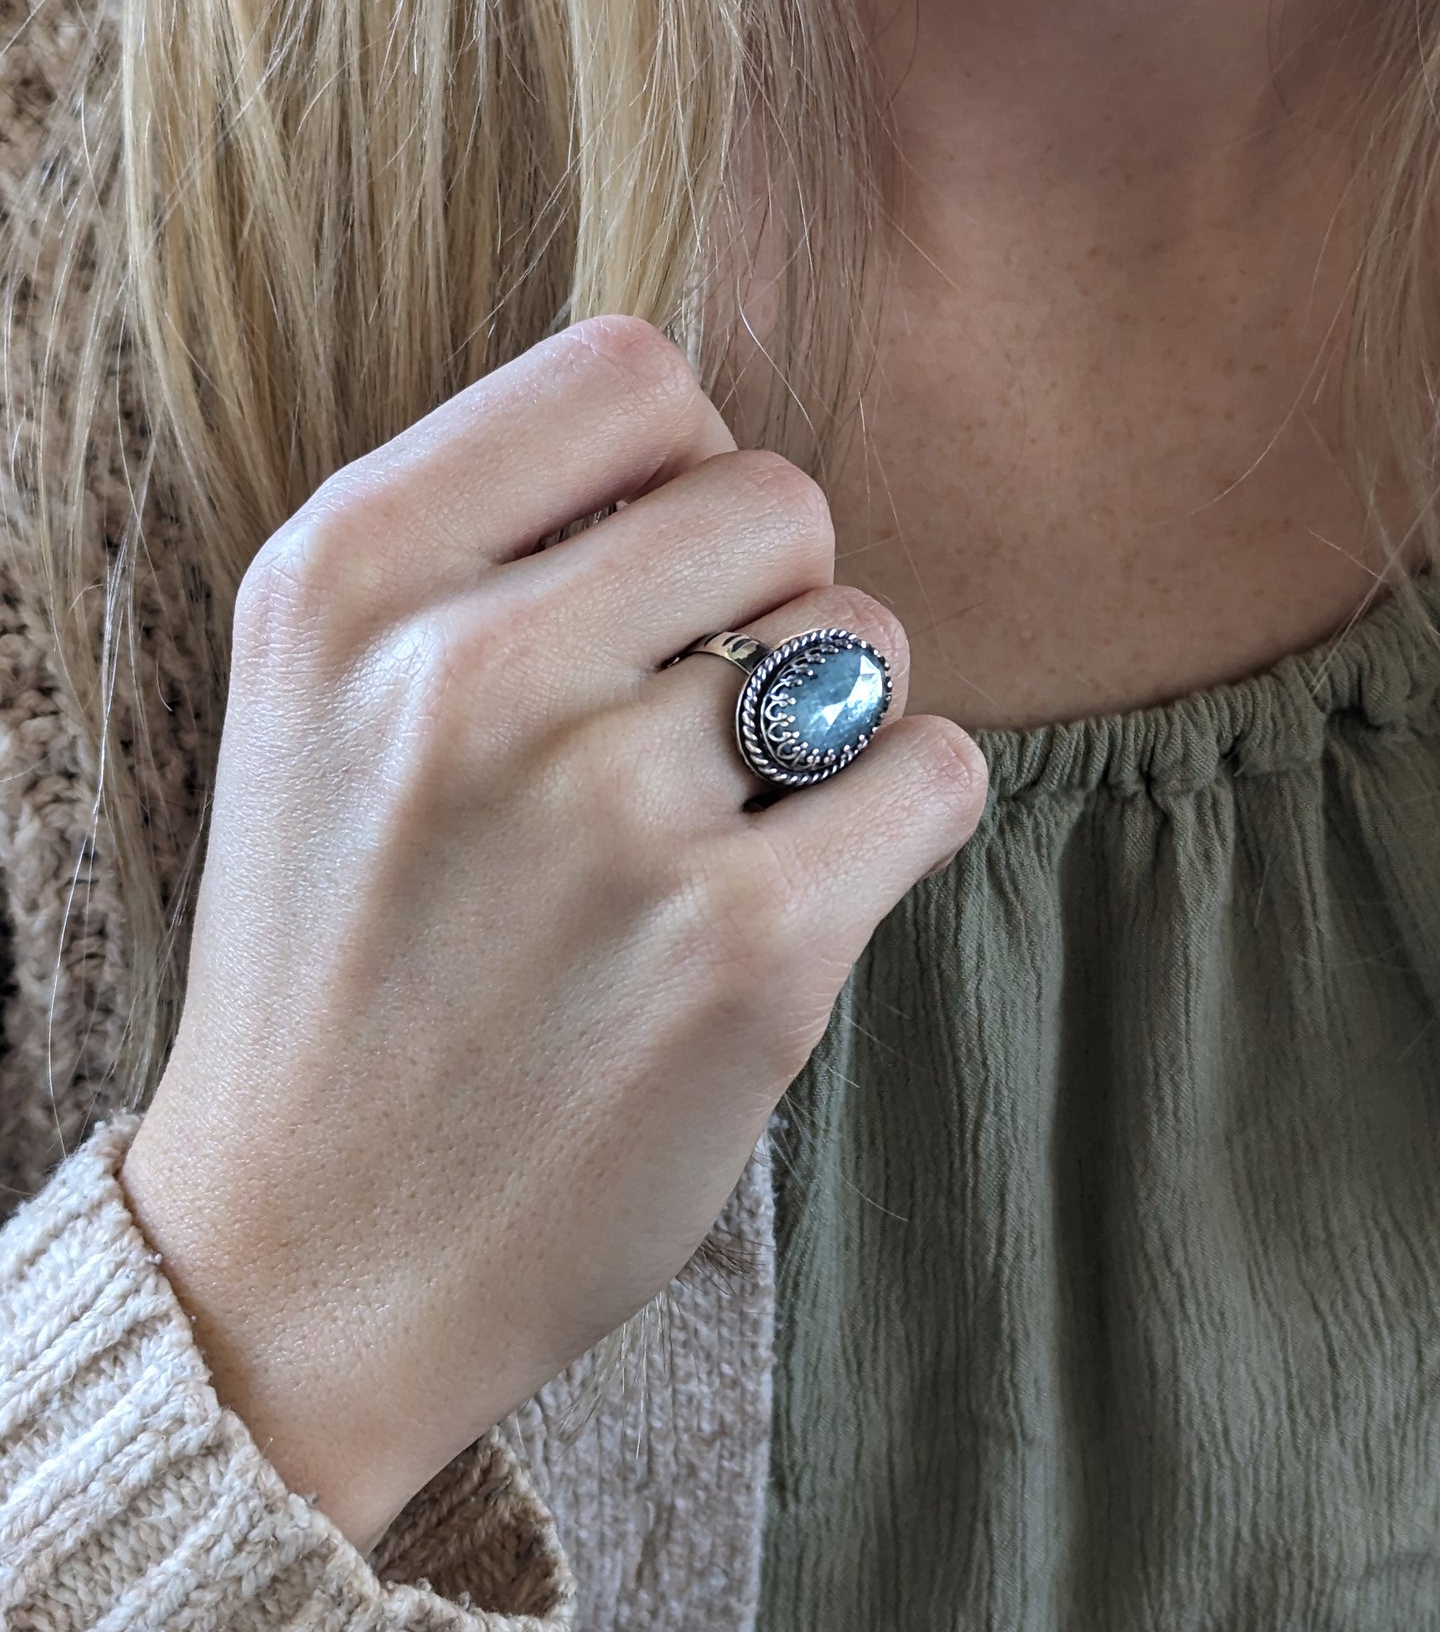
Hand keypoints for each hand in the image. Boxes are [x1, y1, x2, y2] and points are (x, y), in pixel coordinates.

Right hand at [119, 316, 987, 1552]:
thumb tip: (712, 453)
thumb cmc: (346, 951)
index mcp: (345, 578)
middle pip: (774, 496)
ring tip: (718, 828)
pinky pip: (933, 770)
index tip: (648, 581)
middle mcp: (463, 676)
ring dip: (828, 725)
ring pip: (864, 638)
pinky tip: (791, 895)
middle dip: (767, 598)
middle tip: (694, 724)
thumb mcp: (326, 698)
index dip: (676, 470)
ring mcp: (604, 817)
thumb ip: (488, 541)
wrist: (313, 1254)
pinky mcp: (738, 954)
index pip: (631, 377)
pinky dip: (894, 821)